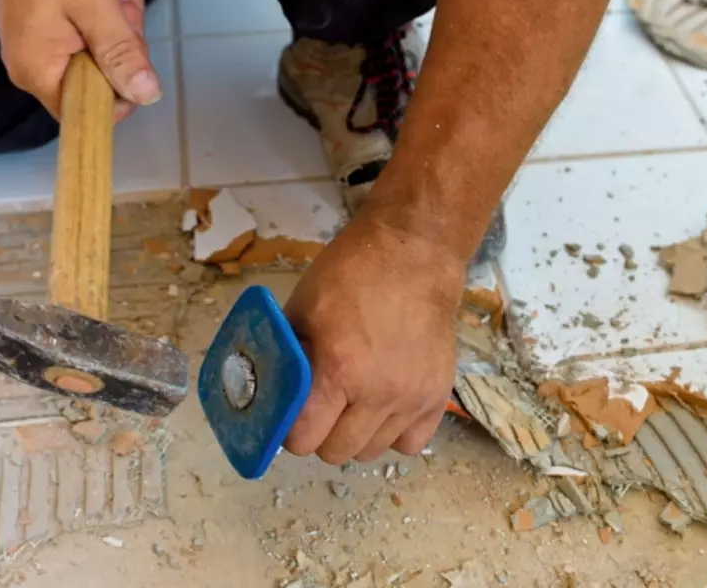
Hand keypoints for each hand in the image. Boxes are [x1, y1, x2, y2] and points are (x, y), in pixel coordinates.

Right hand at [0, 0, 160, 121]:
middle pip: (101, 78)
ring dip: (118, 20)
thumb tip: (146, 96)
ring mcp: (41, 44)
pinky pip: (91, 30)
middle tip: (117, 7)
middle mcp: (35, 66)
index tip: (130, 54)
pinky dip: (106, 10)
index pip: (87, 113)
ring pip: (102, 50)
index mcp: (38, 72)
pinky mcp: (48, 25)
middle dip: (122, 41)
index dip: (119, 92)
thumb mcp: (94, 7)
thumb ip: (120, 53)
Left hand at [282, 213, 464, 463]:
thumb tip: (267, 393)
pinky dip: (394, 433)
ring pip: (372, 452)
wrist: (414, 254)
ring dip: (356, 435)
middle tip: (321, 407)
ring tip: (354, 404)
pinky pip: (411, 443)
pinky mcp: (438, 395)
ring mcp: (413, 397)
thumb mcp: (302, 308)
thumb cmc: (351, 274)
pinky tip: (385, 408)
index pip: (304, 439)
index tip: (291, 414)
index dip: (290, 430)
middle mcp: (379, 393)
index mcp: (339, 369)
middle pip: (336, 453)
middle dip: (320, 434)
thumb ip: (285, 356)